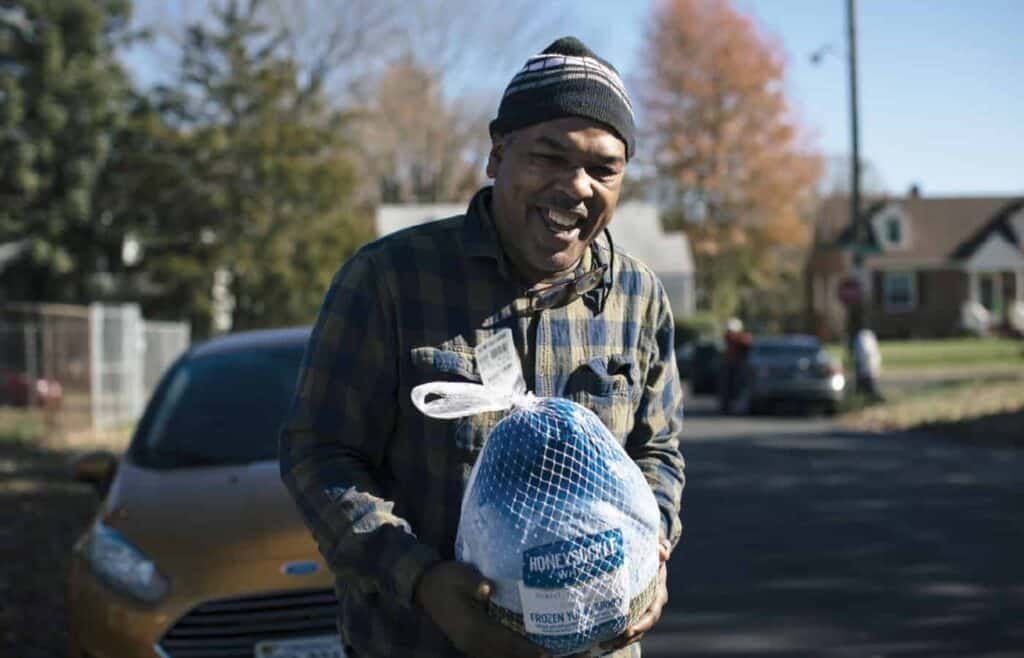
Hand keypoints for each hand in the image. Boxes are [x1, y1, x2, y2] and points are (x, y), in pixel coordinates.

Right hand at [415, 560, 550, 657]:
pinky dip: (504, 654)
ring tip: (537, 657)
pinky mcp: (467, 641)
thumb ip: (474, 583)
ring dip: (514, 657)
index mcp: (470, 625)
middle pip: (501, 654)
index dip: (522, 648)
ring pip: (494, 656)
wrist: (424, 586)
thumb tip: (488, 588)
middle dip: (524, 656)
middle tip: (548, 657)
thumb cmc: (445, 578)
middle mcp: (469, 640)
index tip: (543, 652)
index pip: (501, 640)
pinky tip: (517, 653)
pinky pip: (488, 653)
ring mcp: (467, 643)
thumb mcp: (459, 575)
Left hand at [594, 538, 671, 654]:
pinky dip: (617, 634)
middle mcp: (652, 604)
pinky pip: (627, 625)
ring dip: (621, 640)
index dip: (643, 623)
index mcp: (658, 592)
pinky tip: (600, 639)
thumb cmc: (649, 550)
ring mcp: (643, 609)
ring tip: (604, 646)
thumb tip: (663, 550)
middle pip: (642, 626)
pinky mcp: (634, 610)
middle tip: (611, 643)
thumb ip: (659, 548)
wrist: (649, 553)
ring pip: (635, 630)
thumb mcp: (654, 547)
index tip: (630, 630)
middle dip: (628, 636)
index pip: (652, 612)